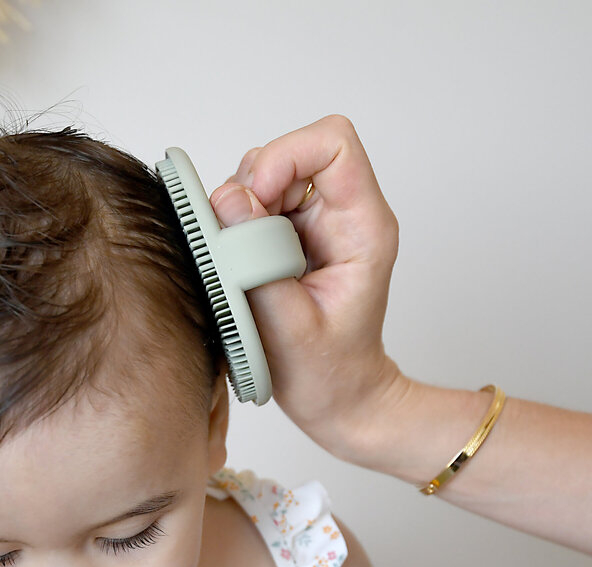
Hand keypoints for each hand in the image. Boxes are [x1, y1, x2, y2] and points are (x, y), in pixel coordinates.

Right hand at [210, 115, 402, 459]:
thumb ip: (257, 262)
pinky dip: (234, 226)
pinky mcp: (289, 234)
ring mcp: (314, 221)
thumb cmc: (327, 373)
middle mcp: (342, 214)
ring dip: (239, 209)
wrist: (338, 397)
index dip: (284, 157)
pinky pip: (251, 203)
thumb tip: (227, 200)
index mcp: (363, 227)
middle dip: (252, 187)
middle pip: (292, 151)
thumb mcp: (289, 328)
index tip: (254, 205)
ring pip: (264, 174)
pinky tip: (240, 266)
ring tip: (241, 263)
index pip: (332, 144)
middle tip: (240, 244)